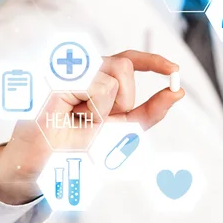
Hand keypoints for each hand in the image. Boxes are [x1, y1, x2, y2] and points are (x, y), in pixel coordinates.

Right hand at [0, 51, 184, 204]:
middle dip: (125, 99)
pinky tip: (72, 116)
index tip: (175, 70)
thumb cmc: (77, 144)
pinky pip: (98, 85)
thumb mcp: (122, 130)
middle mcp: (83, 68)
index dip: (154, 60)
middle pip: (126, 64)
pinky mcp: (58, 74)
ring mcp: (68, 68)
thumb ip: (149, 112)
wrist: (43, 164)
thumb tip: (178, 92)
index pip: (129, 58)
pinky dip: (94, 109)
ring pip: (116, 74)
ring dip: (107, 107)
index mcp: (97, 77)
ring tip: (82, 119)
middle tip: (100, 119)